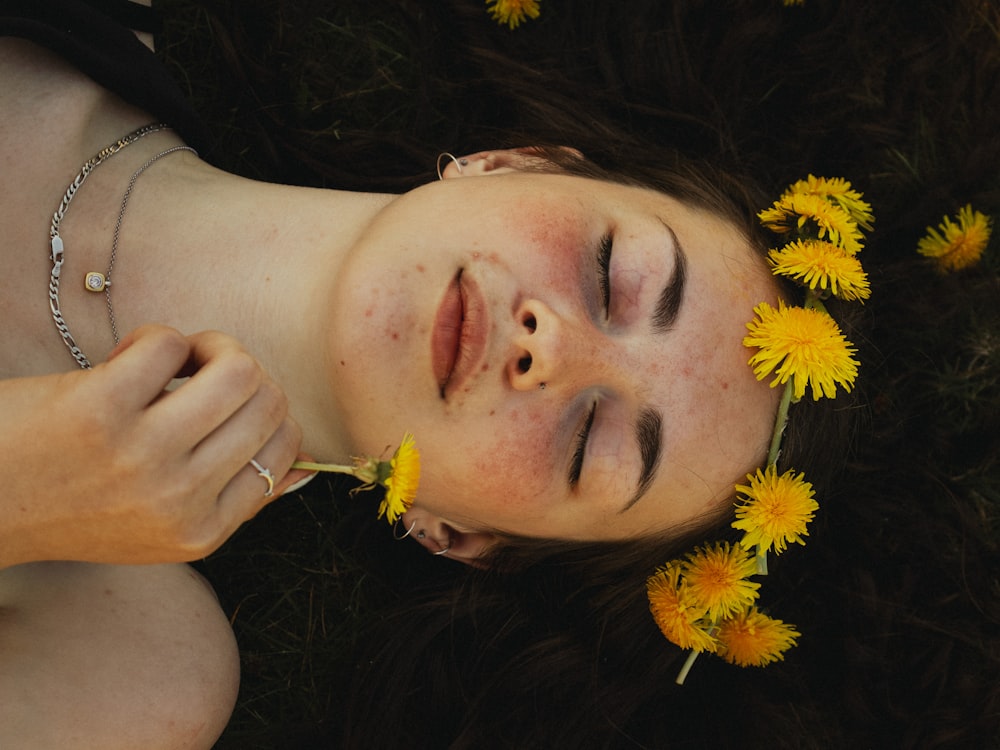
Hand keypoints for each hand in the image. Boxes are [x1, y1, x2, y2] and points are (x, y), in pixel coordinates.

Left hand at [0, 325, 308, 566]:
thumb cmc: (68, 507)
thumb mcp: (160, 529)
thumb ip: (231, 498)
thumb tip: (307, 464)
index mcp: (201, 531)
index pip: (285, 450)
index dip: (268, 410)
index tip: (233, 400)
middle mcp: (180, 498)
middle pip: (269, 402)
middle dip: (244, 372)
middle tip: (204, 370)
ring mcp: (143, 454)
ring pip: (238, 369)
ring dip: (213, 346)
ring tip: (181, 356)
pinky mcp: (102, 407)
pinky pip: (170, 344)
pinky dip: (157, 338)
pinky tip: (130, 355)